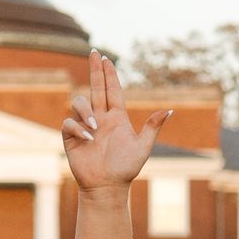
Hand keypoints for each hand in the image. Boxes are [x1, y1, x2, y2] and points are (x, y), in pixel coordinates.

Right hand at [61, 52, 171, 194]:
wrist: (107, 187)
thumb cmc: (126, 169)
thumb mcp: (143, 147)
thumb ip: (153, 127)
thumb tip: (169, 110)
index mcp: (117, 117)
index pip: (112, 90)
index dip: (109, 74)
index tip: (105, 58)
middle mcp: (100, 118)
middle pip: (95, 87)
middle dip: (94, 69)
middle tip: (93, 51)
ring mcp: (85, 127)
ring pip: (79, 103)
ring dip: (86, 110)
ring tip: (95, 128)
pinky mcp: (71, 138)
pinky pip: (68, 123)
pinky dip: (78, 127)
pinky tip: (88, 139)